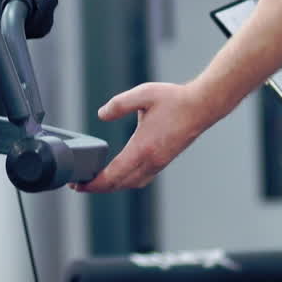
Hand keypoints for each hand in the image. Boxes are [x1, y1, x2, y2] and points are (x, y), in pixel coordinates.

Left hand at [73, 81, 212, 191]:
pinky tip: (120, 174)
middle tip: (80, 185)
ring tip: (97, 181)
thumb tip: (101, 114)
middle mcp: (151, 161)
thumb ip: (118, 104)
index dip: (94, 183)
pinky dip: (126, 181)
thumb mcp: (142, 94)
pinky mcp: (164, 160)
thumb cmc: (174, 99)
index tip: (79, 185)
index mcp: (142, 148)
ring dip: (113, 186)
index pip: (113, 175)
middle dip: (98, 187)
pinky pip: (142, 178)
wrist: (202, 106)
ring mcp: (159, 163)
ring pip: (132, 183)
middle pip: (120, 184)